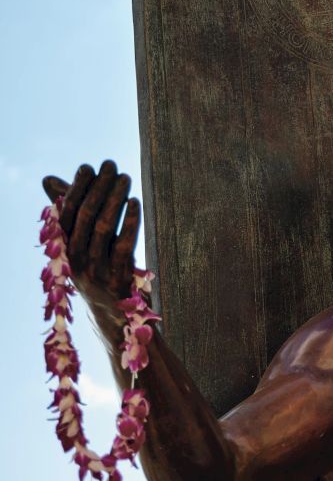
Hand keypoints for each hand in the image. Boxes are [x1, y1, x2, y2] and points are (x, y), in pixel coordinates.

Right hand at [42, 161, 141, 328]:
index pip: (66, 213)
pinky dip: (130, 222)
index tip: (87, 167)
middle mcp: (76, 259)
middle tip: (110, 165)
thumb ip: (72, 213)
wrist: (115, 316)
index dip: (76, 188)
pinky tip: (135, 202)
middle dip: (98, 187)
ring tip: (125, 178)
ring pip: (103, 228)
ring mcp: (96, 269)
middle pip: (85, 216)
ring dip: (115, 199)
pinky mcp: (118, 277)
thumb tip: (48, 180)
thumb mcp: (84, 243)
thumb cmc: (99, 269)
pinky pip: (124, 245)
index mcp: (64, 249)